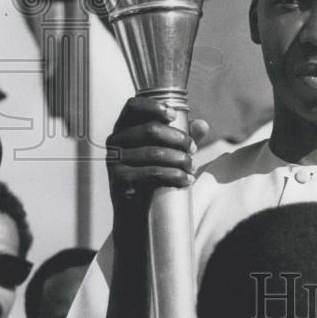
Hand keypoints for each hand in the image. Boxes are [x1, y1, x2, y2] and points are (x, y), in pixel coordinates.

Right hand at [106, 97, 209, 219]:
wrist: (136, 211)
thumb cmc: (153, 172)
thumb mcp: (171, 150)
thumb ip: (186, 135)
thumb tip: (202, 125)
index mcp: (124, 127)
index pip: (133, 106)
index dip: (154, 106)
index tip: (174, 115)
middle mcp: (115, 140)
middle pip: (150, 130)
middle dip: (179, 139)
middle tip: (193, 150)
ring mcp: (114, 160)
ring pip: (154, 152)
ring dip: (180, 160)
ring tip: (192, 167)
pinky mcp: (120, 179)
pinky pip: (152, 172)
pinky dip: (174, 176)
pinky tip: (187, 180)